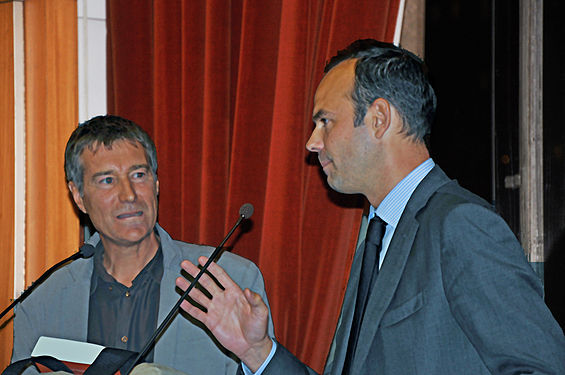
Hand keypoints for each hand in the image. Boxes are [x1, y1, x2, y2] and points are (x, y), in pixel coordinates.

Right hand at [176, 257, 272, 371]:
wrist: (251, 345)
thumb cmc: (258, 328)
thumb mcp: (260, 312)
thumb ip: (255, 300)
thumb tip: (248, 291)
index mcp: (235, 292)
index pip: (221, 276)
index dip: (211, 267)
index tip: (202, 259)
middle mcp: (223, 298)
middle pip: (206, 282)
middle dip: (195, 273)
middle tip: (185, 264)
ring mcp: (216, 310)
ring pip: (199, 296)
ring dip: (189, 288)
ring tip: (179, 281)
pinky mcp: (211, 322)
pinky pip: (198, 313)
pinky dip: (190, 308)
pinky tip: (182, 301)